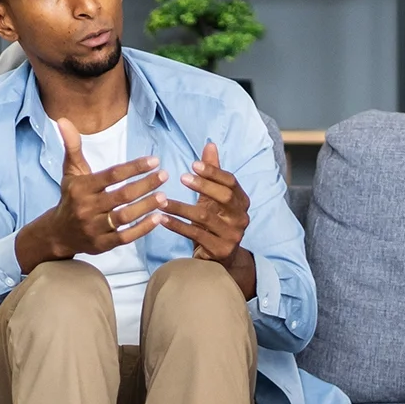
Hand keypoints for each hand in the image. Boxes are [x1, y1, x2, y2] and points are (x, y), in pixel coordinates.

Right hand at [13, 117, 165, 270]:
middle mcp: (87, 208)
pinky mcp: (102, 245)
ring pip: (125, 216)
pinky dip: (142, 228)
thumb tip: (63, 120)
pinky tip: (158, 218)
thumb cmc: (70, 198)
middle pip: (122, 195)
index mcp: (82, 188)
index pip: (112, 175)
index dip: (134, 168)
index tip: (154, 161)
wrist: (58, 233)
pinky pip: (125, 237)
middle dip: (146, 185)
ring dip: (147, 206)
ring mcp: (94, 228)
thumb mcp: (70, 172)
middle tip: (164, 176)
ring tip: (164, 196)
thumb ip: (72, 147)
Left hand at [165, 142, 256, 296]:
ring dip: (181, 207)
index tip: (193, 164)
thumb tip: (209, 145)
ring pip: (205, 217)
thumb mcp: (214, 198)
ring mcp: (232, 235)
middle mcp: (241, 218)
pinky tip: (162, 219)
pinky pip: (195, 234)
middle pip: (225, 197)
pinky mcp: (219, 250)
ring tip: (161, 201)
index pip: (231, 182)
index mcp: (242, 202)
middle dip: (203, 186)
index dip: (213, 172)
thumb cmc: (214, 223)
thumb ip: (213, 172)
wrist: (220, 259)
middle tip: (182, 177)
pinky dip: (177, 226)